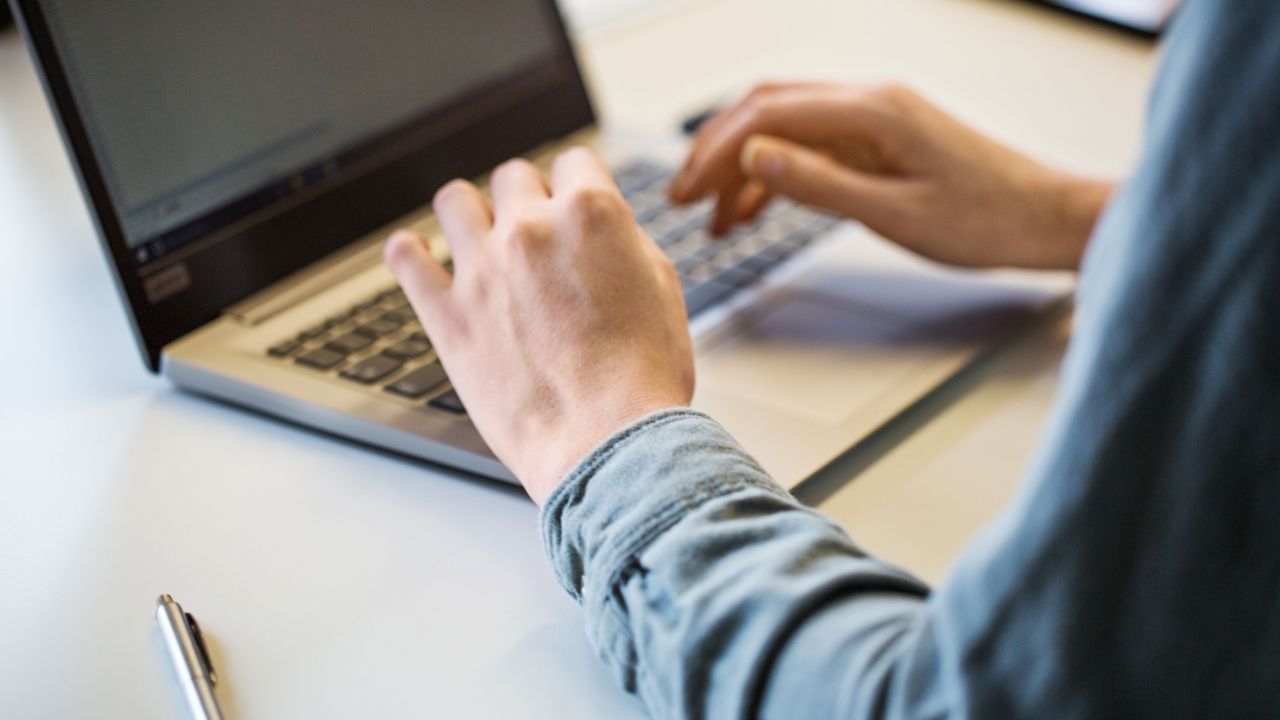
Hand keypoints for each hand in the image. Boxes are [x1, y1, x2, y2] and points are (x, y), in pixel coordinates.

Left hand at [384, 148, 694, 504]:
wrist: (607, 444)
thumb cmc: (642, 380)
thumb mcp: (661, 288)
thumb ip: (624, 241)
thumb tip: (602, 227)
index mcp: (590, 214)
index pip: (574, 161)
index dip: (577, 185)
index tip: (571, 202)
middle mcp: (531, 230)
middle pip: (513, 177)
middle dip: (527, 200)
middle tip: (535, 234)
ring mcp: (481, 270)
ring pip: (453, 200)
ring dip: (468, 213)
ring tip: (475, 237)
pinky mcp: (447, 315)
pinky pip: (405, 259)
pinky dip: (409, 254)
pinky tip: (418, 257)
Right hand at [670, 82, 1111, 269]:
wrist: (1047, 220)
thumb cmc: (988, 220)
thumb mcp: (895, 213)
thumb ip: (819, 184)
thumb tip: (753, 156)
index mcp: (872, 111)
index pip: (769, 113)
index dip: (716, 150)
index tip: (684, 190)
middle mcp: (869, 102)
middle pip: (769, 109)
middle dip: (717, 151)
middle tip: (682, 198)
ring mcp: (876, 119)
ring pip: (787, 128)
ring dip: (744, 167)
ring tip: (713, 218)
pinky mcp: (882, 140)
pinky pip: (814, 147)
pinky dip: (778, 175)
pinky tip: (757, 210)